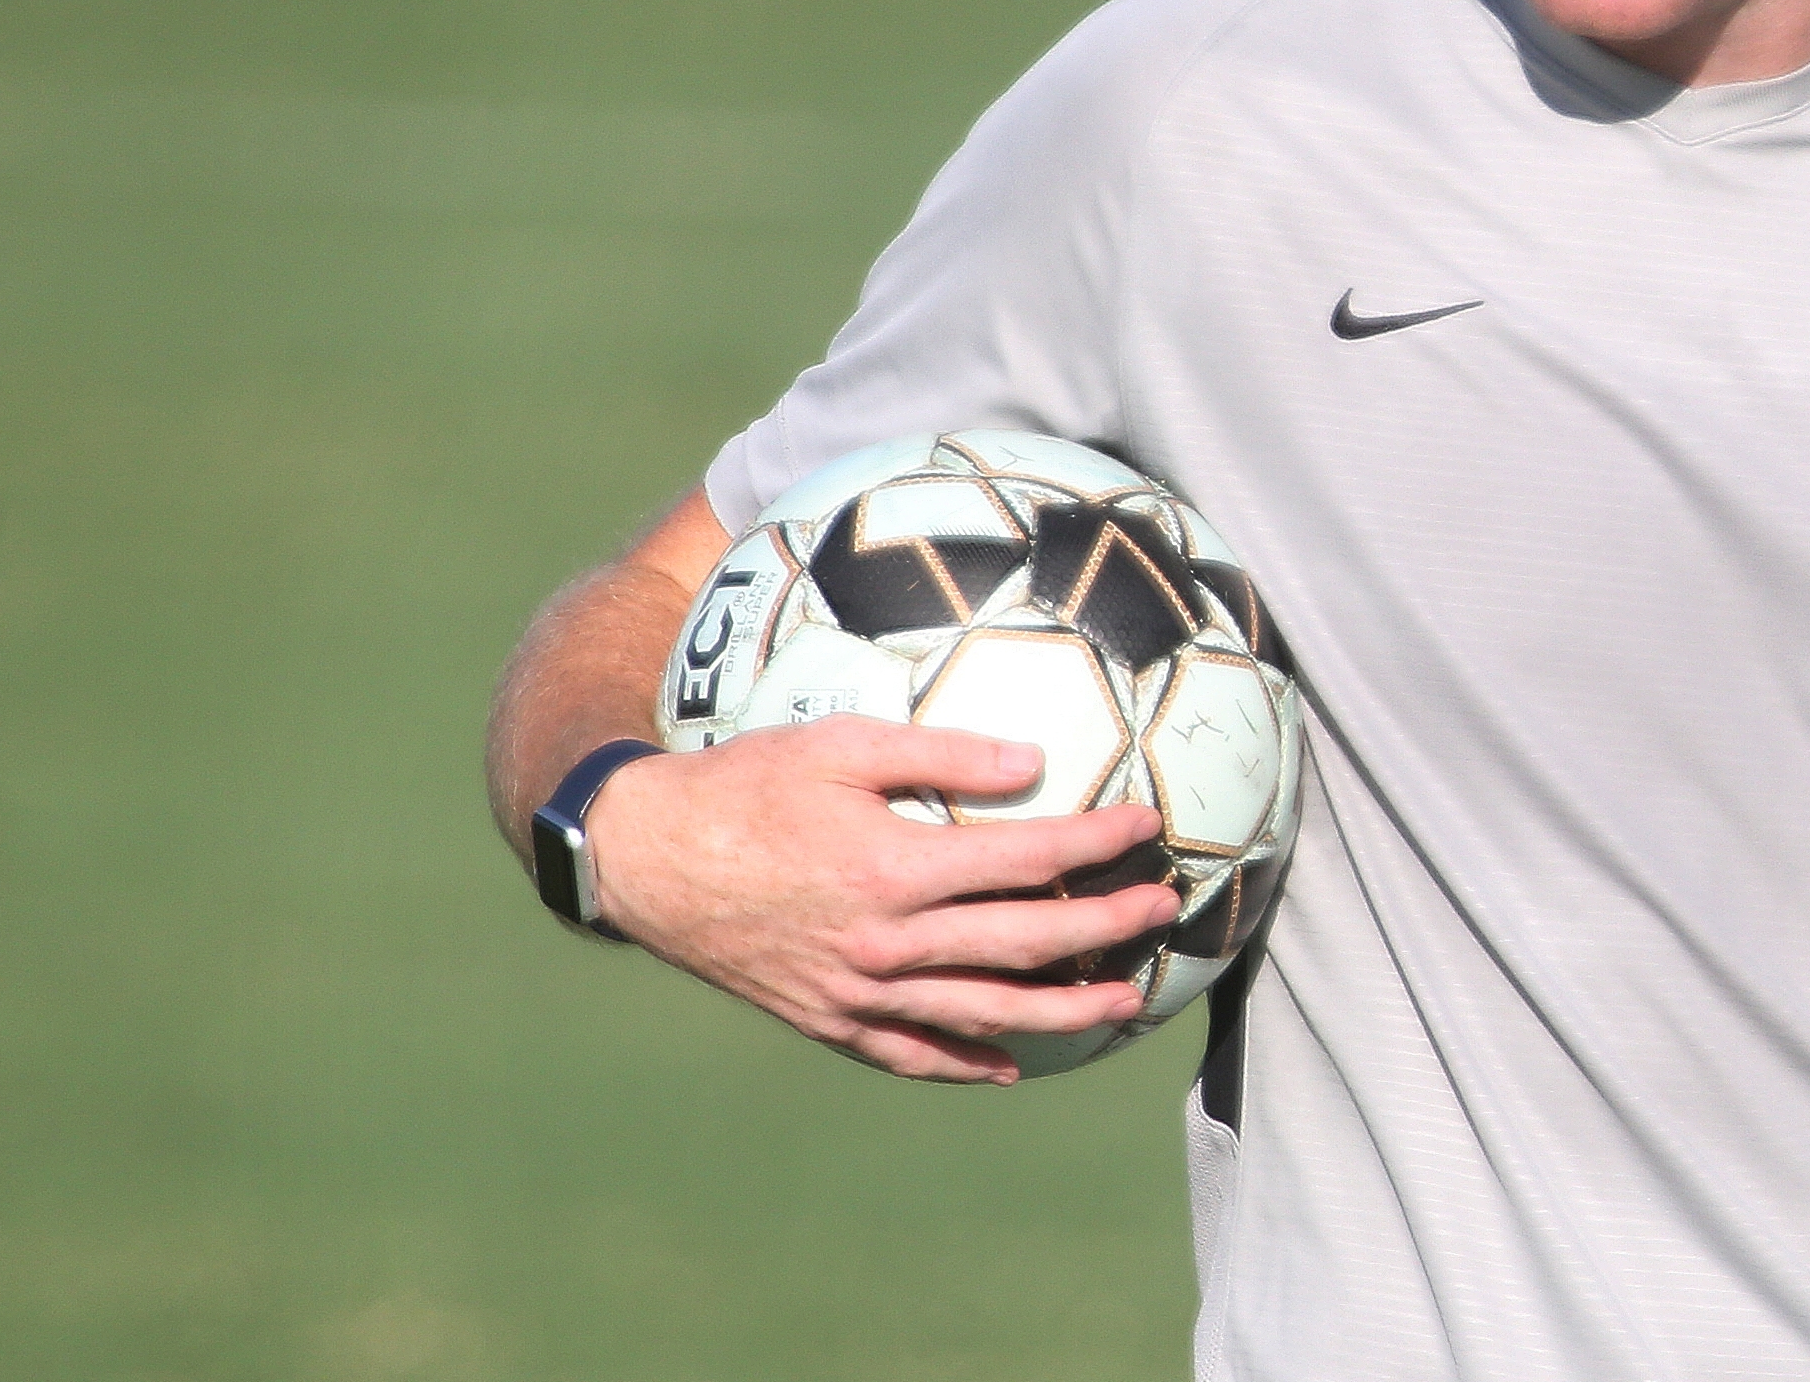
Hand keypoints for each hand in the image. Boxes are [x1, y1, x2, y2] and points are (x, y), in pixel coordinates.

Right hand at [581, 714, 1182, 1083]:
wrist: (646, 858)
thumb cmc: (745, 784)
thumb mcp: (840, 745)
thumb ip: (941, 753)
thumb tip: (1034, 761)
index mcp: (897, 866)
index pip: (1028, 857)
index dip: (1097, 843)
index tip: (1147, 825)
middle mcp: (886, 941)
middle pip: (1025, 943)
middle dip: (1107, 928)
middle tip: (1163, 909)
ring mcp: (857, 991)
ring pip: (983, 1012)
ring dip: (1063, 1009)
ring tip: (1123, 1002)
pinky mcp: (827, 1019)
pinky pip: (909, 1053)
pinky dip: (964, 1062)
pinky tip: (1007, 1065)